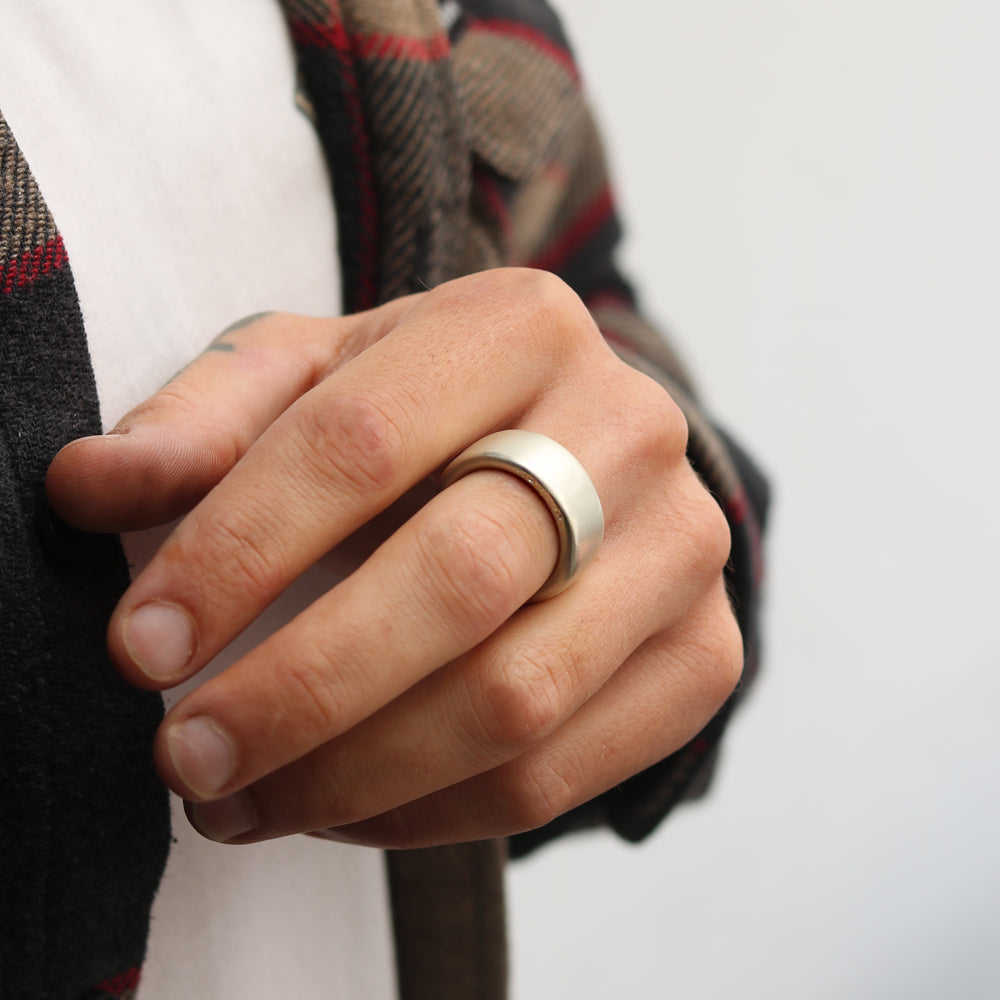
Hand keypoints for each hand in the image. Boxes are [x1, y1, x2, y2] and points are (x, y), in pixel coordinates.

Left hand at [47, 268, 740, 847]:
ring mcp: (686, 547)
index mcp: (522, 324)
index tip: (141, 646)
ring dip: (356, 774)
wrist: (575, 461)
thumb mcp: (313, 378)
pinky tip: (345, 807)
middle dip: (303, 687)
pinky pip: (561, 774)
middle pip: (458, 577)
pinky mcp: (706, 654)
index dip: (236, 552)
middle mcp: (630, 426)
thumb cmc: (423, 415)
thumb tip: (88, 485)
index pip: (362, 440)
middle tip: (186, 758)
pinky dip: (432, 815)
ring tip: (246, 800)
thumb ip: (204, 420)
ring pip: (515, 697)